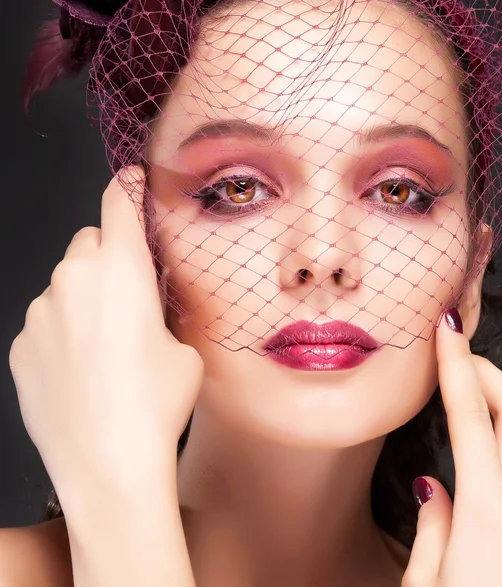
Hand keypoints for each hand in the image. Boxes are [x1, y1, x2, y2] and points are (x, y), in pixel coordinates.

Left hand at [8, 166, 203, 508]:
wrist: (108, 465)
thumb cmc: (156, 405)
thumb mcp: (183, 349)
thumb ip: (162, 311)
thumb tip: (147, 304)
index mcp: (122, 271)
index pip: (119, 203)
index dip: (128, 186)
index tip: (132, 180)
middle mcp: (73, 280)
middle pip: (89, 242)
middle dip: (108, 257)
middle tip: (129, 296)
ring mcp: (40, 313)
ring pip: (65, 283)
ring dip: (85, 297)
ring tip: (106, 346)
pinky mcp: (21, 344)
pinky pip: (46, 319)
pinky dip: (63, 330)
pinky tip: (82, 369)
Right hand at [402, 309, 501, 586]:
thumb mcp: (422, 585)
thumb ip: (432, 526)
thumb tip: (436, 485)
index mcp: (486, 514)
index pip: (470, 416)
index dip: (456, 365)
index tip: (447, 330)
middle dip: (490, 373)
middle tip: (458, 356)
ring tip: (474, 403)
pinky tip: (486, 466)